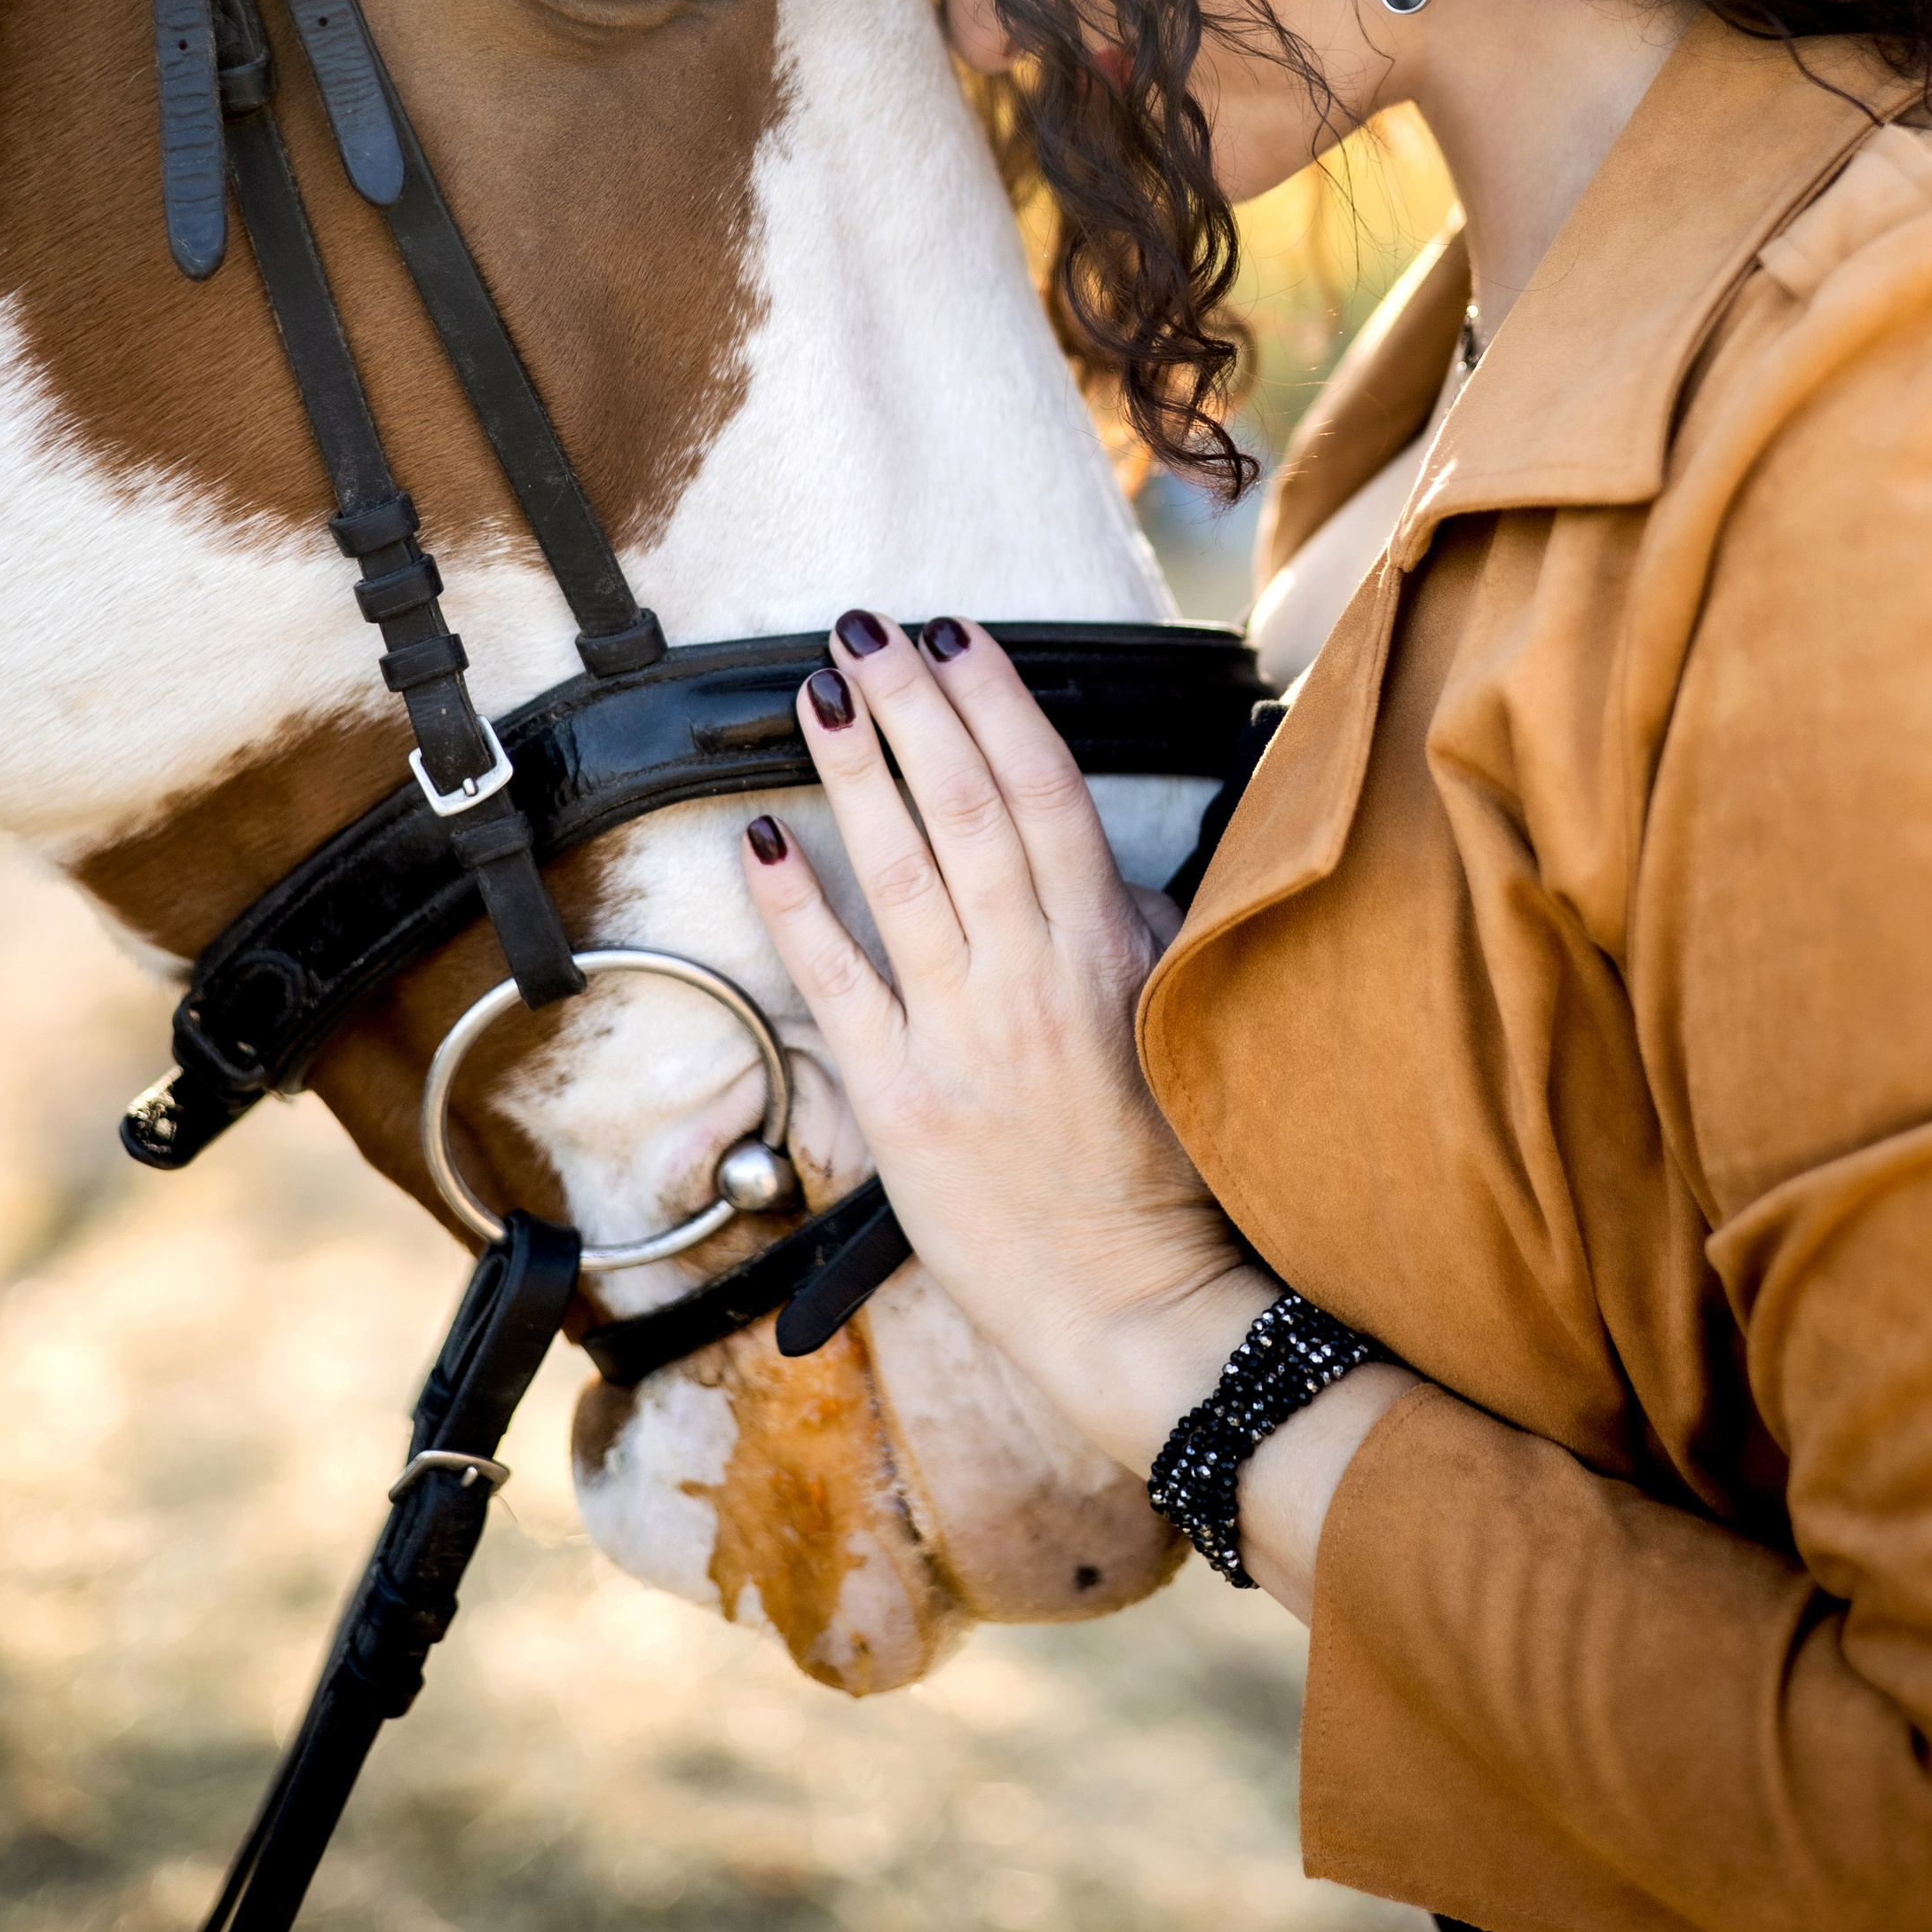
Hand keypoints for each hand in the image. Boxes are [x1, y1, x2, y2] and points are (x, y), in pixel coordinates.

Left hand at [738, 610, 1268, 1473]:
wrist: (1135, 1305)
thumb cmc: (1166, 1172)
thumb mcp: (1170, 1022)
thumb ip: (1132, 928)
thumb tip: (1091, 851)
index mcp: (1103, 952)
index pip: (1046, 793)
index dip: (997, 704)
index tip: (960, 635)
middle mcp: (1031, 978)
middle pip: (966, 807)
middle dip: (913, 704)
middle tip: (867, 625)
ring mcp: (961, 1037)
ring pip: (901, 871)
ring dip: (854, 769)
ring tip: (817, 688)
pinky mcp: (902, 1102)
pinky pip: (839, 983)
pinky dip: (797, 906)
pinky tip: (761, 836)